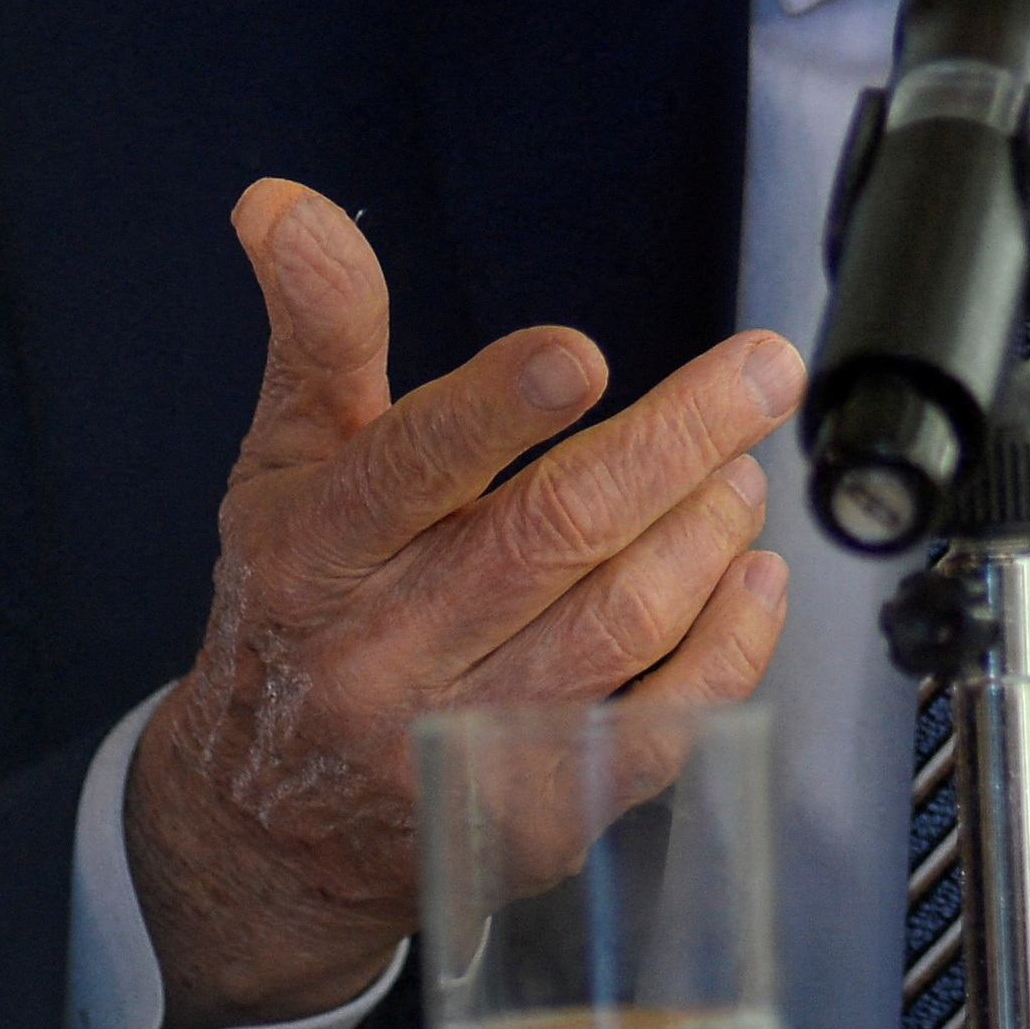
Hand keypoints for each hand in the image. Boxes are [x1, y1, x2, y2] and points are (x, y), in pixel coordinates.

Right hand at [121, 179, 802, 1028]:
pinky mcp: (535, 811)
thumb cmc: (296, 610)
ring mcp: (461, 743)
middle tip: (763, 373)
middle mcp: (382, 654)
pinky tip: (753, 579)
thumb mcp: (284, 466)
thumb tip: (282, 205)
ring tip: (740, 470)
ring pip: (616, 626)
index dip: (494, 408)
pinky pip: (656, 726)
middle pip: (547, 539)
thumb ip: (318, 335)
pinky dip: (726, 647)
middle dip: (674, 443)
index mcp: (312, 554)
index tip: (581, 354)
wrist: (266, 823)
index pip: (405, 468)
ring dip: (705, 533)